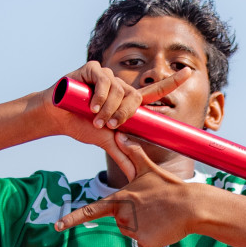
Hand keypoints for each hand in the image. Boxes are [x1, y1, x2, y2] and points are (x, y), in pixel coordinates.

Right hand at [38, 63, 193, 179]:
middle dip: (124, 114)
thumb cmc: (80, 126)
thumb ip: (122, 155)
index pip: (153, 91)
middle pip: (135, 96)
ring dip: (109, 108)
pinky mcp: (93, 69)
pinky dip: (100, 96)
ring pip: (120, 90)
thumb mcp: (105, 142)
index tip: (189, 73)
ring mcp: (107, 76)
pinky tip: (91, 105)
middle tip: (109, 126)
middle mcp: (120, 86)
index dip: (172, 82)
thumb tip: (135, 177)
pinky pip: (105, 80)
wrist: (56, 117)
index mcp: (126, 101)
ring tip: (95, 117)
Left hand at [51, 138, 208, 246]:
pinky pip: (144, 246)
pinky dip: (153, 241)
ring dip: (145, 229)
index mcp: (120, 199)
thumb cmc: (170, 187)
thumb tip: (120, 134)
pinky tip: (163, 230)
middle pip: (121, 223)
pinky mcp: (144, 243)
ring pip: (133, 235)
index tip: (57, 226)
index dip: (72, 219)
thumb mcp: (149, 169)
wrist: (191, 206)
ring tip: (160, 218)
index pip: (91, 210)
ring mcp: (133, 230)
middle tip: (153, 209)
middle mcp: (123, 216)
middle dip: (136, 219)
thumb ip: (133, 153)